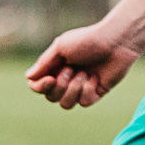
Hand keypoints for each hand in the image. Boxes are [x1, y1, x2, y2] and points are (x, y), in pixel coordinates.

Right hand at [24, 22, 141, 109]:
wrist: (116, 43)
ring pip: (66, 104)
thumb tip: (28, 77)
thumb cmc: (88, 40)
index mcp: (54, 67)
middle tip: (72, 69)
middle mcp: (65, 79)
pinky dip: (88, 90)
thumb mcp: (61, 47)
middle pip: (51, 97)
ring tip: (85, 73)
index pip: (37, 86)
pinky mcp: (95, 93)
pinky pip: (84, 102)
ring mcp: (79, 87)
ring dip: (74, 90)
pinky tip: (96, 78)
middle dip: (61, 86)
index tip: (50, 79)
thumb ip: (44, 63)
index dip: (40, 87)